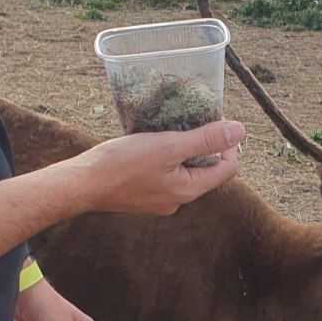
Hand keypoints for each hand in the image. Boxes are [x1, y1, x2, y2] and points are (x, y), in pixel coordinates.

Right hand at [77, 119, 244, 215]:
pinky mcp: (143, 195)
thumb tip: (239, 131)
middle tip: (191, 119)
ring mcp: (159, 200)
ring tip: (169, 128)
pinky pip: (164, 174)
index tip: (216, 121)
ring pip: (182, 171)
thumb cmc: (123, 164)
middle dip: (203, 144)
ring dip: (181, 149)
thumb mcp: (168, 146)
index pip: (226, 169)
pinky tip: (150, 142)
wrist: (83, 183)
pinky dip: (163, 157)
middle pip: (205, 170)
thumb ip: (205, 139)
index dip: (228, 144)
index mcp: (188, 191)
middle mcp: (177, 201)